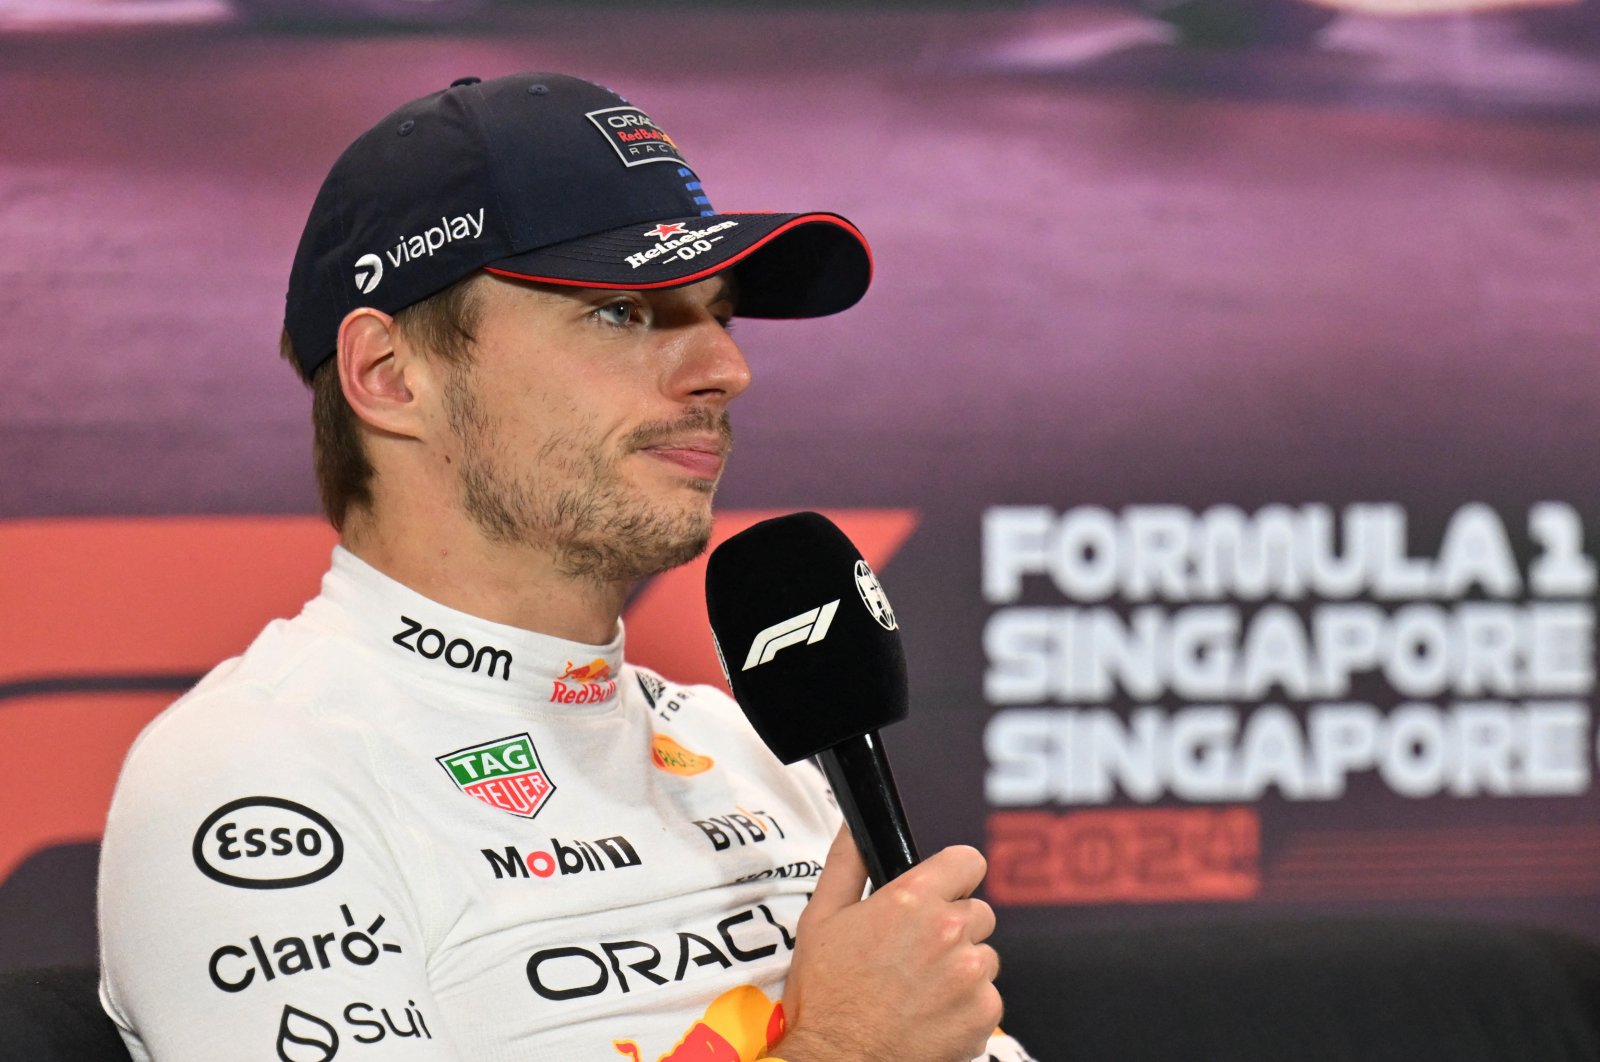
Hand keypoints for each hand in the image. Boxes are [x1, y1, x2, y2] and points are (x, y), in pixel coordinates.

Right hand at [773, 828, 1001, 1061]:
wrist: (837, 1061)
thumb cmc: (826, 995)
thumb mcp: (821, 918)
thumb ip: (846, 863)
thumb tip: (855, 827)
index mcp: (913, 900)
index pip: (968, 861)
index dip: (955, 875)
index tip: (945, 889)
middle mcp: (949, 933)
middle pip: (978, 912)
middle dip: (953, 928)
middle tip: (916, 954)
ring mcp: (971, 975)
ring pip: (983, 957)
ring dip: (961, 968)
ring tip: (919, 989)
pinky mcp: (983, 1014)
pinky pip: (987, 998)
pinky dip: (966, 1007)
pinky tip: (930, 1015)